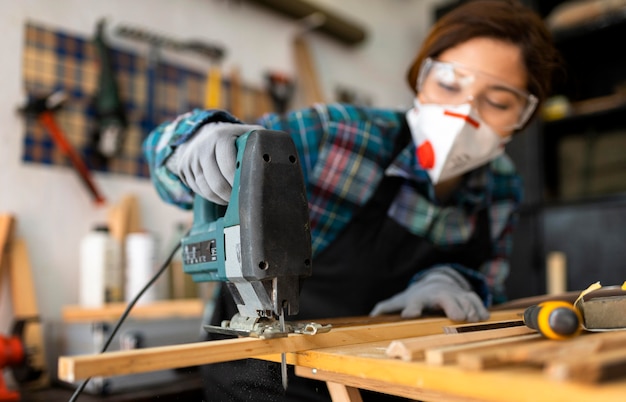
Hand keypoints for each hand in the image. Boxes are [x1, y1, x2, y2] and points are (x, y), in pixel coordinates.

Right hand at [167, 122, 262, 204]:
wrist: (199, 133)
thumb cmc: (230, 136)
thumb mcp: (244, 132)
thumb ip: (260, 139)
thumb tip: (278, 153)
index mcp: (220, 137)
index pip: (228, 166)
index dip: (238, 182)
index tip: (248, 189)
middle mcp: (203, 147)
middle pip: (216, 183)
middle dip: (230, 196)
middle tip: (241, 200)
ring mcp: (191, 159)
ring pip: (206, 190)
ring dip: (220, 199)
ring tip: (231, 201)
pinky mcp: (183, 169)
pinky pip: (197, 190)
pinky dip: (210, 197)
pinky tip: (220, 197)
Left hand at [370, 267, 489, 321]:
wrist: (436, 283)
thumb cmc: (416, 297)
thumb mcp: (400, 301)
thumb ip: (385, 308)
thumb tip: (370, 316)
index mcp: (419, 298)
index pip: (413, 302)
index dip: (411, 308)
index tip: (410, 315)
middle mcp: (437, 294)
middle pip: (444, 298)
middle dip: (452, 306)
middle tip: (458, 317)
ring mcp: (453, 293)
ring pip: (463, 299)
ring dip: (469, 309)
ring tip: (473, 320)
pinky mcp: (466, 296)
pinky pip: (475, 300)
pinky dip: (480, 308)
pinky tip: (483, 318)